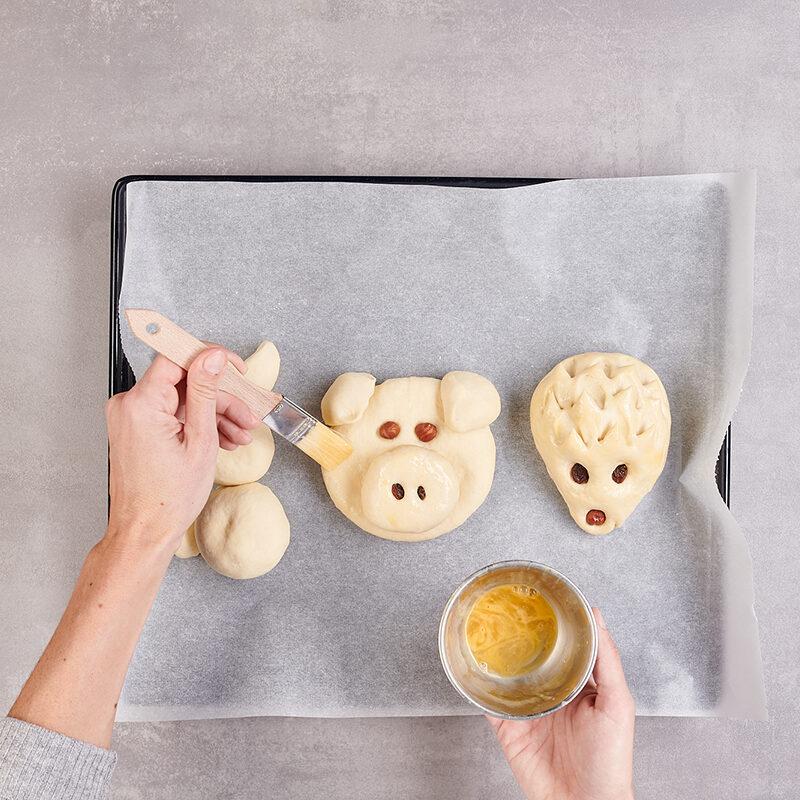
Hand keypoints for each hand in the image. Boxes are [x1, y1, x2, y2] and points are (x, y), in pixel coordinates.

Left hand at [105, 348, 261, 548]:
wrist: (145, 531)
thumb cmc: (168, 498)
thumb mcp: (200, 441)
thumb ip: (205, 392)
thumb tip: (211, 357)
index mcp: (141, 404)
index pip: (177, 357)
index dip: (210, 358)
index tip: (235, 367)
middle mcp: (129, 405)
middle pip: (185, 382)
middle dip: (220, 397)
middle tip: (247, 415)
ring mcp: (132, 417)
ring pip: (183, 399)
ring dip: (214, 413)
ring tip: (240, 435)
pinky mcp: (137, 428)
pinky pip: (173, 413)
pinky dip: (198, 423)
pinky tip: (223, 438)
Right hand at [488, 608, 634, 799]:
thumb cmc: (610, 761)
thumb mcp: (618, 704)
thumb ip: (609, 661)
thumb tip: (598, 618)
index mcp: (580, 686)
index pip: (566, 647)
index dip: (557, 625)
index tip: (548, 599)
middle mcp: (553, 694)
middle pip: (532, 658)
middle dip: (522, 637)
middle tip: (510, 610)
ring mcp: (529, 711)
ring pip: (508, 676)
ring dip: (497, 659)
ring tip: (486, 634)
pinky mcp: (509, 729)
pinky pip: (489, 704)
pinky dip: (478, 688)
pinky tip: (473, 671)